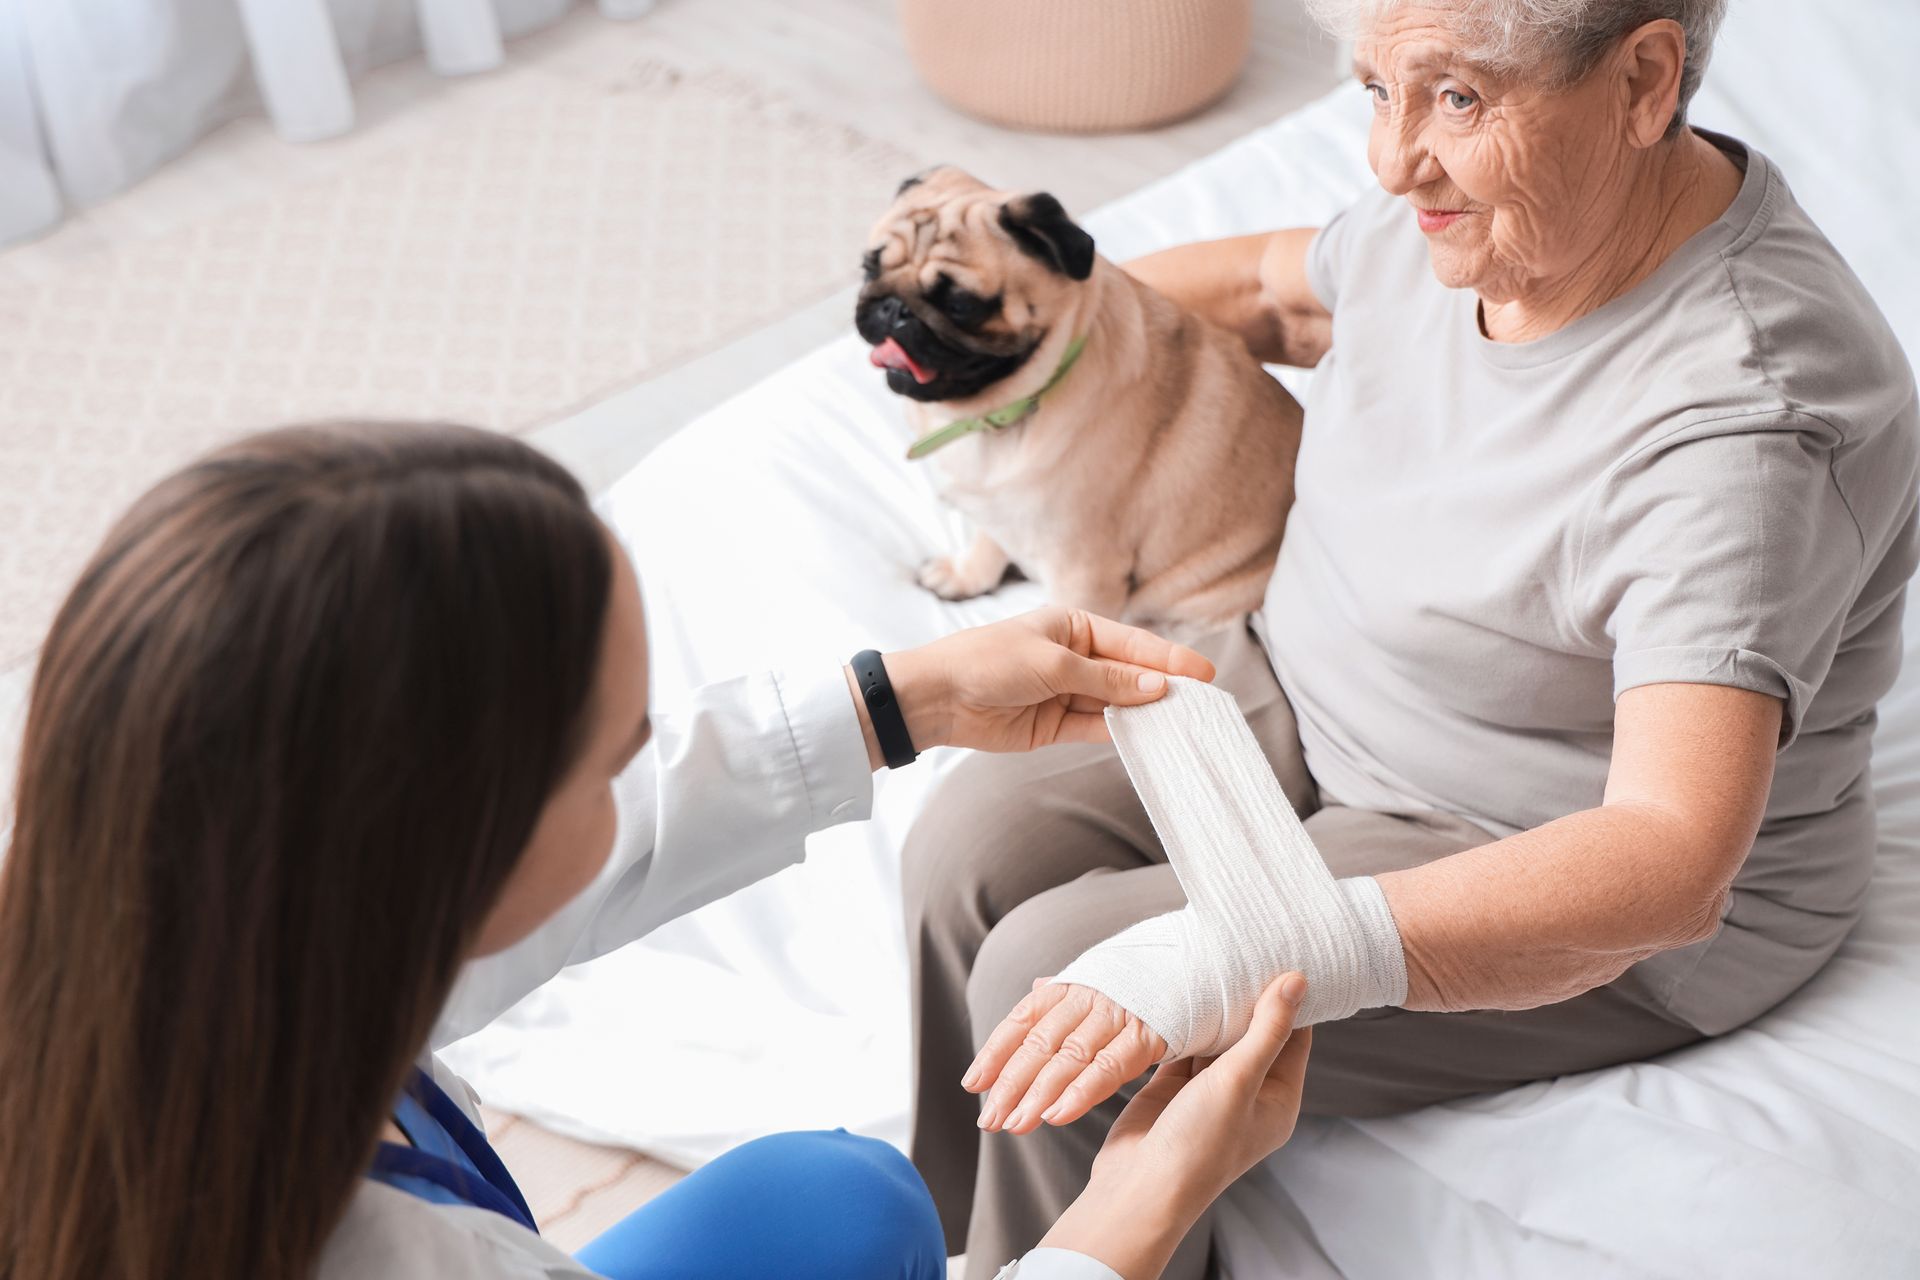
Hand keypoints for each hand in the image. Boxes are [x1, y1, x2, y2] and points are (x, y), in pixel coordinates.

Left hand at [854, 607, 1214, 761]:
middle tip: (1204, 703)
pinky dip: (1122, 733)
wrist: (937, 697)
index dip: (1168, 658)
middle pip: (1129, 674)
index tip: (1203, 673)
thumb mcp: (1053, 664)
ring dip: (1146, 713)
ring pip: (1117, 703)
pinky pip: (1097, 728)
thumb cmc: (988, 662)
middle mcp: (1074, 657)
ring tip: (1184, 724)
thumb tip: (1157, 686)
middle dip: (1164, 687)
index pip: (1131, 643)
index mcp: (1072, 626)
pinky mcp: (1055, 725)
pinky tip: (1149, 736)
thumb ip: (1107, 679)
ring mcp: (1066, 692)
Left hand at [965, 982, 1167, 1134]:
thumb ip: (1068, 991)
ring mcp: (1117, 1013)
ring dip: (1037, 1094)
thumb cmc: (1154, 975)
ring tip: (1015, 1125)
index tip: (972, 1085)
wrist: (1209, 958)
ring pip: (1067, 1057)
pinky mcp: (1148, 1032)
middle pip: (1038, 1043)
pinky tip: (1055, 1115)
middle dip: (1009, 1083)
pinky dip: (1079, 1092)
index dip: (995, 1052)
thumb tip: (1035, 987)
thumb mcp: (1105, 976)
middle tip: (988, 1121)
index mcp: (1073, 985)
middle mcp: (1089, 997)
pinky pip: (1109, 1066)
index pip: (1022, 1020)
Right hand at [1035, 976, 1312, 1277]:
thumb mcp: (1239, 1081)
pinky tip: (1175, 993)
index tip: (1280, 954)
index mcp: (1278, 1099)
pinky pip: (1183, 1046)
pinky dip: (1181, 1023)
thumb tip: (1298, 981)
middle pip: (1255, 1033)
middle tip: (1240, 949)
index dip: (1289, 997)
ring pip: (1217, 1038)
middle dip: (1247, 996)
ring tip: (1208, 961)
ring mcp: (1209, 1092)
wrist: (1139, 1189)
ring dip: (1212, 1008)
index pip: (1294, 1036)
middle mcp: (1247, 1094)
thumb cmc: (1198, 1145)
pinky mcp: (1172, 1088)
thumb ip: (1266, 1029)